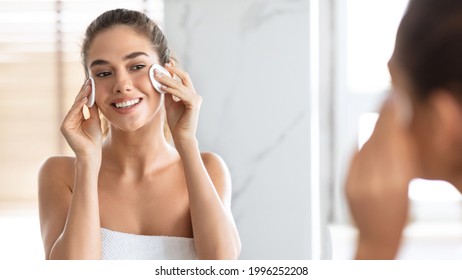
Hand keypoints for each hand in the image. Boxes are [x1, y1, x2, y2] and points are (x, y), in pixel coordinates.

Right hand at [60, 79, 102, 158]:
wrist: (91, 152)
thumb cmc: (94, 139)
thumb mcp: (95, 120)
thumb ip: (92, 109)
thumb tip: (92, 96)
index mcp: (77, 117)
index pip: (81, 102)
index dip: (86, 93)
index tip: (91, 82)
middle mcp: (71, 118)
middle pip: (77, 102)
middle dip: (84, 92)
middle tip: (89, 81)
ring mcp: (67, 122)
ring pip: (75, 106)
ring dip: (82, 96)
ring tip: (88, 87)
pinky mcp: (65, 127)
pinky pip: (72, 114)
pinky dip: (78, 106)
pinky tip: (84, 99)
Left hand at [154, 62, 201, 145]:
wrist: (181, 135)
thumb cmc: (176, 122)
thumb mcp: (170, 103)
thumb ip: (168, 92)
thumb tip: (162, 81)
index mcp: (190, 95)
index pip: (183, 79)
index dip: (175, 70)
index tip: (167, 63)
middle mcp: (195, 95)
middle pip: (184, 77)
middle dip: (172, 71)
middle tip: (161, 66)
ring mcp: (196, 99)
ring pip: (180, 85)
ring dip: (168, 80)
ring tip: (157, 76)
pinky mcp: (194, 104)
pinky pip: (181, 93)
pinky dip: (171, 90)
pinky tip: (162, 87)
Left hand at [345, 92, 419, 258]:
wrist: (375, 239)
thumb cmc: (397, 217)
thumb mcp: (406, 187)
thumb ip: (403, 162)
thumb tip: (399, 132)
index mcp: (395, 182)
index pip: (393, 140)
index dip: (393, 116)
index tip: (396, 98)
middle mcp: (374, 181)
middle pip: (379, 139)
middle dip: (385, 116)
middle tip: (390, 97)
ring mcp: (357, 183)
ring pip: (367, 146)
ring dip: (375, 127)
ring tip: (383, 112)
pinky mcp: (347, 185)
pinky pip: (356, 157)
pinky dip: (364, 144)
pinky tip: (370, 136)